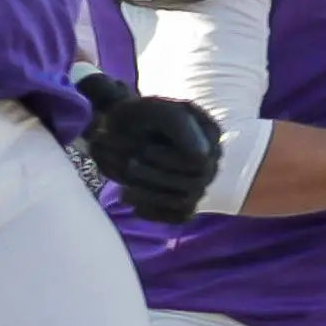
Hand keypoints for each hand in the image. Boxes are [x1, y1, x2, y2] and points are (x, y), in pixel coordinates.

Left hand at [78, 68, 227, 222]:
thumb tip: (201, 157)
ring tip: (126, 187)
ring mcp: (198, 181)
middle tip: (129, 165)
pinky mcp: (182, 197)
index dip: (170, 160)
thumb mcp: (155, 110)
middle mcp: (209, 160)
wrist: (116, 127)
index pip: (198, 161)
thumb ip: (178, 125)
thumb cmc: (136, 115)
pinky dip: (155, 212)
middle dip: (154, 177)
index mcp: (209, 135)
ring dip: (150, 195)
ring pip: (184, 202)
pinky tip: (133, 201)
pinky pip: (179, 216)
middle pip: (193, 184)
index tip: (146, 149)